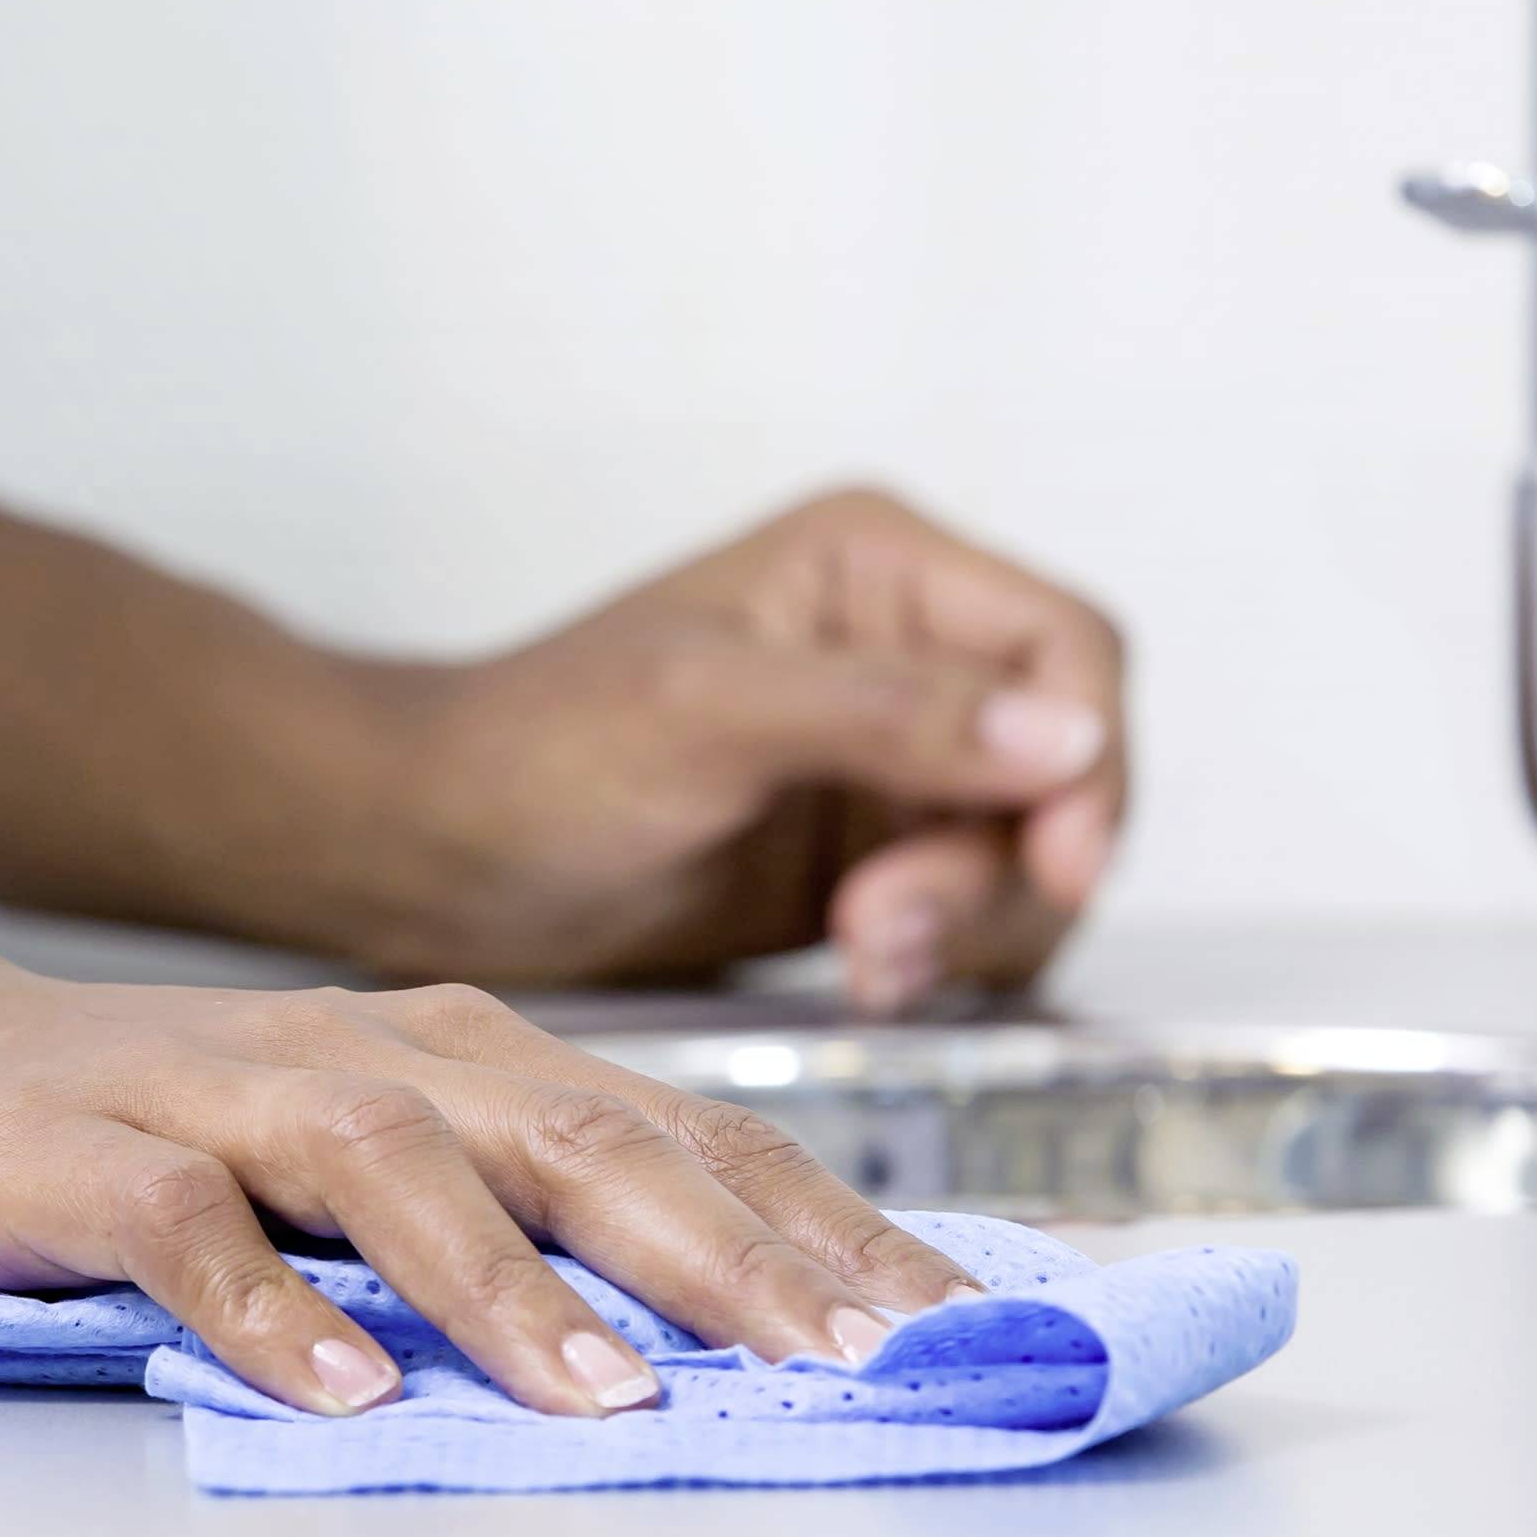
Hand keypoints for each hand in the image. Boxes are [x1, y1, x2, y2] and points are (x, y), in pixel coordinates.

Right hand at [0, 936, 981, 1416]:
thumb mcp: (350, 1161)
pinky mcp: (73, 1149)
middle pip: (573, 1134)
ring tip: (610, 1390)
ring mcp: (213, 1089)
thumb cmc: (135, 1126)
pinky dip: (268, 1302)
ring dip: (505, 1281)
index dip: (814, 1219)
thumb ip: (503, 1219)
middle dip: (721, 1247)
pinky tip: (338, 1388)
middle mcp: (360, 1054)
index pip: (678, 1129)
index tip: (941, 1319)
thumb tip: (709, 1330)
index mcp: (454, 1058)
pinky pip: (184, 1222)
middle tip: (848, 1353)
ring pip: (395, 1163)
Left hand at [381, 488, 1126, 1009]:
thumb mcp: (711, 712)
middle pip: (1066, 765)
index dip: (1089, 754)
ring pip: (1030, 851)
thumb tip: (1063, 737)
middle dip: (1003, 863)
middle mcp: (909, 651)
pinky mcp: (875, 854)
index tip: (1060, 858)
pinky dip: (941, 954)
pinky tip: (864, 969)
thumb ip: (887, 714)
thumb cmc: (539, 748)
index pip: (1065, 644)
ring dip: (967, 922)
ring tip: (861, 954)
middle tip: (891, 926)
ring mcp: (896, 760)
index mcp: (879, 567)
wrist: (447, 858)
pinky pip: (975, 913)